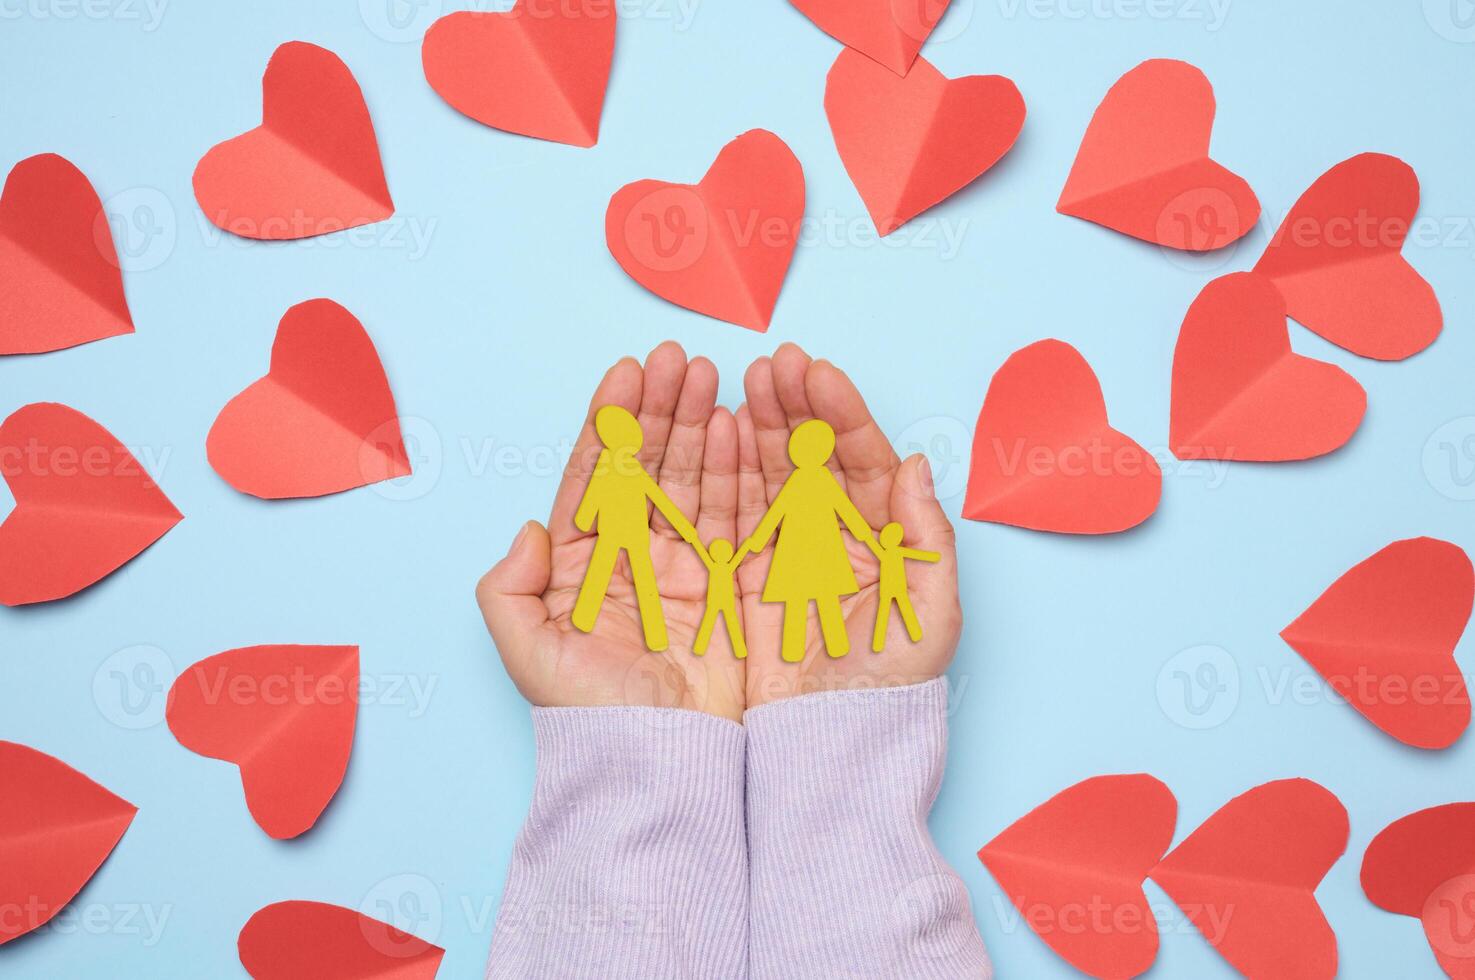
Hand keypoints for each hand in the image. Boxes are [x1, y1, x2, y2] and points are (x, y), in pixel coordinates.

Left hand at [476, 342, 745, 722]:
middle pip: (646, 464)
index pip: (594, 474)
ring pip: (690, 478)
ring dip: (700, 425)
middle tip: (679, 358)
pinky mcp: (725, 582)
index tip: (626, 371)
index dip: (609, 421)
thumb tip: (528, 528)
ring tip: (712, 376)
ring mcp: (680, 564)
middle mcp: (629, 554)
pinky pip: (732, 513)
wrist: (657, 760)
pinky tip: (740, 427)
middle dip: (661, 409)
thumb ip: (511, 587)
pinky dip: (737, 470)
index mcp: (579, 562)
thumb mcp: (528, 651)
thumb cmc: (588, 714)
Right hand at [737, 344, 961, 708]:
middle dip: (795, 407)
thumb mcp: (928, 616)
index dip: (842, 414)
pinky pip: (735, 512)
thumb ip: (928, 539)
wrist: (829, 748)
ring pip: (772, 475)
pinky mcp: (747, 575)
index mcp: (885, 539)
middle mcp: (837, 537)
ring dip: (760, 427)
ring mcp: (789, 552)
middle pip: (813, 457)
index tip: (817, 373)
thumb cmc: (889, 689)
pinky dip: (726, 472)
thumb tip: (918, 464)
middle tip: (774, 364)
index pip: (864, 461)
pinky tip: (720, 433)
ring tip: (743, 382)